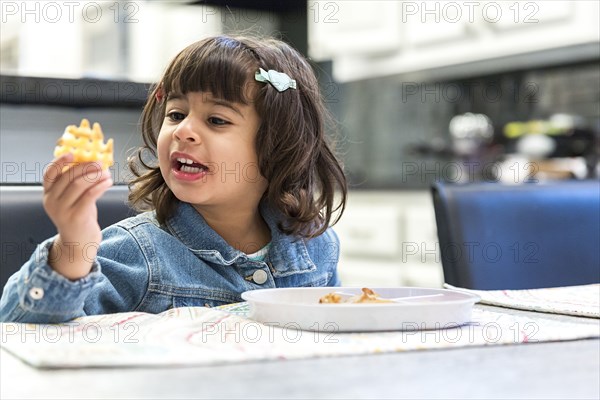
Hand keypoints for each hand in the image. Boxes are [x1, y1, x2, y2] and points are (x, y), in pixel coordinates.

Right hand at [42, 153, 112, 278]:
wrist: (79, 242)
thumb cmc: (78, 216)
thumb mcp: (72, 199)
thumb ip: (75, 183)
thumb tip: (92, 163)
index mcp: (48, 194)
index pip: (49, 173)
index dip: (60, 161)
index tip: (73, 153)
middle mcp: (52, 201)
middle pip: (67, 177)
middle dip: (85, 167)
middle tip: (100, 163)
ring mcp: (62, 210)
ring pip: (78, 184)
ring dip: (95, 175)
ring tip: (107, 173)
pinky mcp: (75, 217)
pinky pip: (89, 196)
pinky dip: (99, 186)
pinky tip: (108, 182)